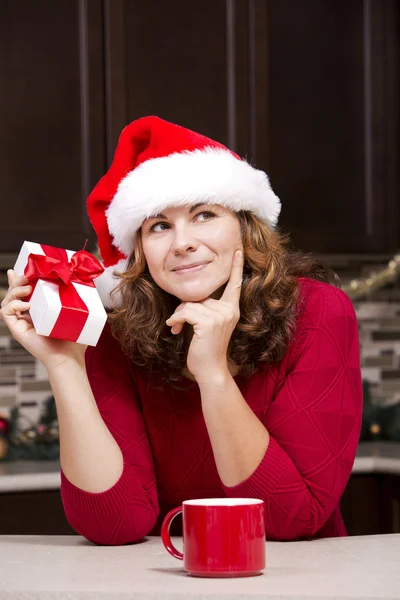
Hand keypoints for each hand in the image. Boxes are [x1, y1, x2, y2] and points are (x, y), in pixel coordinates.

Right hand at [0, 270, 86, 370]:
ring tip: (27, 288)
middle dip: (17, 281)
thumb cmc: (74, 337)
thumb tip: (84, 282)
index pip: (26, 291)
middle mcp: (28, 315)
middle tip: (25, 275)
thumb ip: (76, 298)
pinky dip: (13, 305)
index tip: (22, 268)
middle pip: (14, 293)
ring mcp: (21, 322)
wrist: (69, 357)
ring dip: (14, 290)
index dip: (21, 280)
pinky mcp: (17, 329)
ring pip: (7, 300)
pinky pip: (5, 312)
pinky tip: (26, 304)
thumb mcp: (75, 312)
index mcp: (39, 310)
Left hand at [165, 250, 243, 380]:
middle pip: (200, 294)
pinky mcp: (209, 322)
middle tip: (178, 321)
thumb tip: (190, 300)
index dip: (236, 266)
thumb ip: (206, 308)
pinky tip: (175, 329)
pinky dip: (176, 319)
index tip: (237, 250)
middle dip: (185, 306)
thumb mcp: (209, 324)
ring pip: (190, 303)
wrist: (210, 369)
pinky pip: (186, 311)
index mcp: (232, 309)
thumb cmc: (206, 348)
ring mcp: (221, 316)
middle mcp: (229, 310)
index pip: (235, 284)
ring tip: (178, 327)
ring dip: (179, 315)